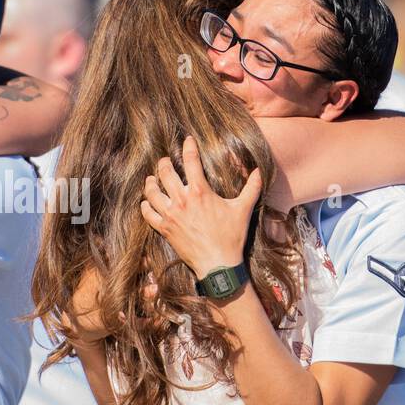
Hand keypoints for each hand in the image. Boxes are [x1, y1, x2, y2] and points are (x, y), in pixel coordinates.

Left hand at [140, 135, 260, 278]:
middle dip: (163, 163)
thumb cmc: (231, 236)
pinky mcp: (164, 229)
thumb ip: (252, 187)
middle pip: (165, 173)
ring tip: (152, 178)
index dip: (188, 147)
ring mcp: (171, 215)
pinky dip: (145, 206)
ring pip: (152, 192)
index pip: (190, 161)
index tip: (187, 140)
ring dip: (150, 182)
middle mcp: (182, 200)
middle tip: (165, 161)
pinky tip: (147, 202)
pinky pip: (148, 214)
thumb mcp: (243, 209)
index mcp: (200, 191)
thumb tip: (259, 170)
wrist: (218, 263)